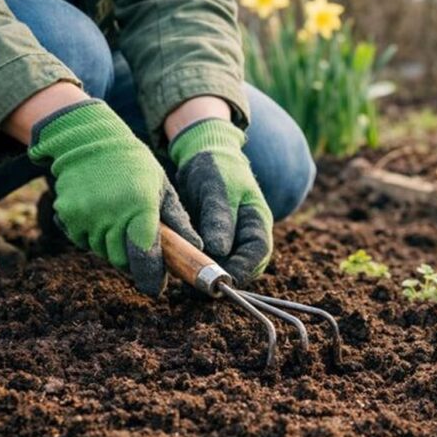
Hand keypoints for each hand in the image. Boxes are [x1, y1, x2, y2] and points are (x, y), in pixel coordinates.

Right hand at [28, 100, 201, 294]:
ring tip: (120, 219)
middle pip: (123, 260)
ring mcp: (85, 216)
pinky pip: (84, 241)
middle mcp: (111, 214)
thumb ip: (178, 221)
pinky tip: (101, 213)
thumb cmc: (135, 165)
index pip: (145, 253)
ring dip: (114, 247)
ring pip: (103, 252)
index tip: (157, 288)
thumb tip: (196, 249)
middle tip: (141, 245)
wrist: (89, 140)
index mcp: (140, 206)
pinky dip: (94, 236)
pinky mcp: (66, 216)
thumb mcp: (163, 187)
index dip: (151, 275)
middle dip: (134, 260)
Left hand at [169, 118, 272, 284]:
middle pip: (243, 267)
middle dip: (222, 276)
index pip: (258, 254)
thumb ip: (219, 219)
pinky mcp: (213, 242)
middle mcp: (247, 234)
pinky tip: (178, 264)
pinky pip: (207, 260)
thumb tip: (219, 251)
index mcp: (257, 221)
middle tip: (195, 282)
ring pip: (224, 266)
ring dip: (207, 273)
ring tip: (184, 274)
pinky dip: (195, 264)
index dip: (242, 270)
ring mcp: (231, 239)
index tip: (219, 279)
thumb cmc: (215, 167)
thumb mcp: (217, 189)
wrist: (202, 155)